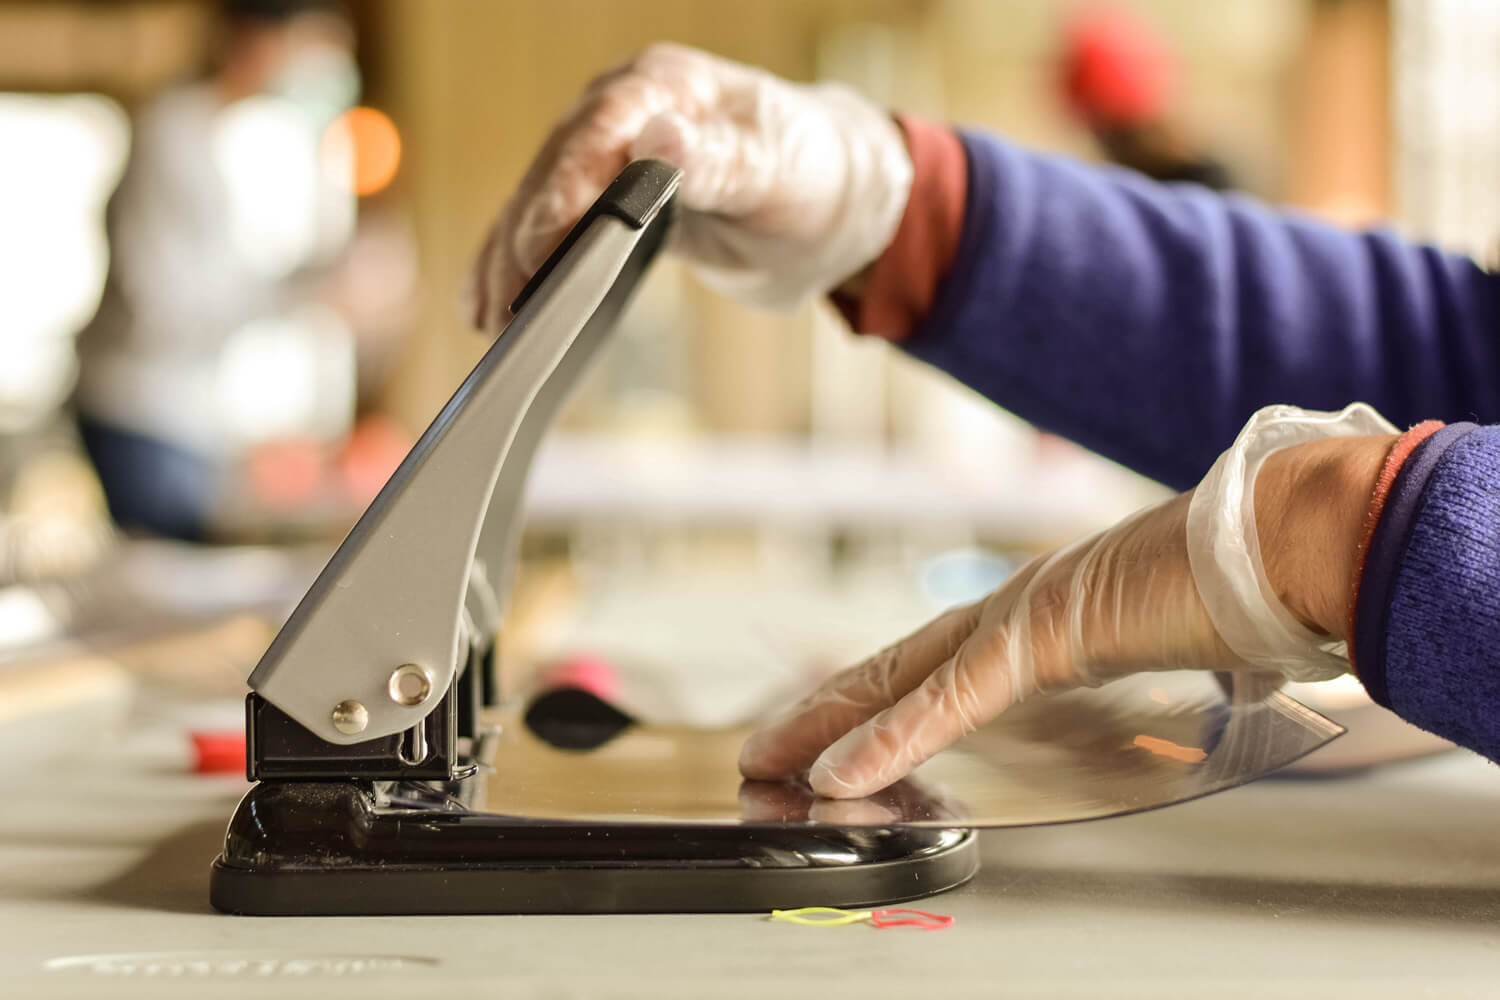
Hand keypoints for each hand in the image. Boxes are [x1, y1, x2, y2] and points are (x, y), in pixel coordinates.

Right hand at [465, 43, 911, 329]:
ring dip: (508, 260)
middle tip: (508, 301)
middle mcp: (628, 113)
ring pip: (540, 203)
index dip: (565, 188)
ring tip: (488, 318)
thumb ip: (721, 158)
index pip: (600, 131)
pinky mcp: (607, 200)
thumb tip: (661, 140)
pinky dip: (519, 266)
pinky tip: (490, 306)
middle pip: (554, 170)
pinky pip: (550, 229)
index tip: (544, 242)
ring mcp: (610, 155)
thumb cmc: (815, 175)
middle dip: (524, 236)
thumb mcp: (779, 170)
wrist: (833, 200)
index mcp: (669, 87)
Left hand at [740, 408, 1394, 798]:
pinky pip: (949, 701)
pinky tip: (840, 770)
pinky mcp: (1041, 635)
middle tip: (765, 747)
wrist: (1286, 535)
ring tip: (770, 762)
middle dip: (824, 710)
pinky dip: (890, 740)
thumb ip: (1189, 667)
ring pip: (900, 681)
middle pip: (895, 666)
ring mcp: (1020, 615)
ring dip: (829, 727)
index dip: (878, 697)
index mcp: (1047, 610)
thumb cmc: (1249, 582)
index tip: (833, 730)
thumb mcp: (1199, 641)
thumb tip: (1226, 684)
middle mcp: (1017, 605)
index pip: (937, 663)